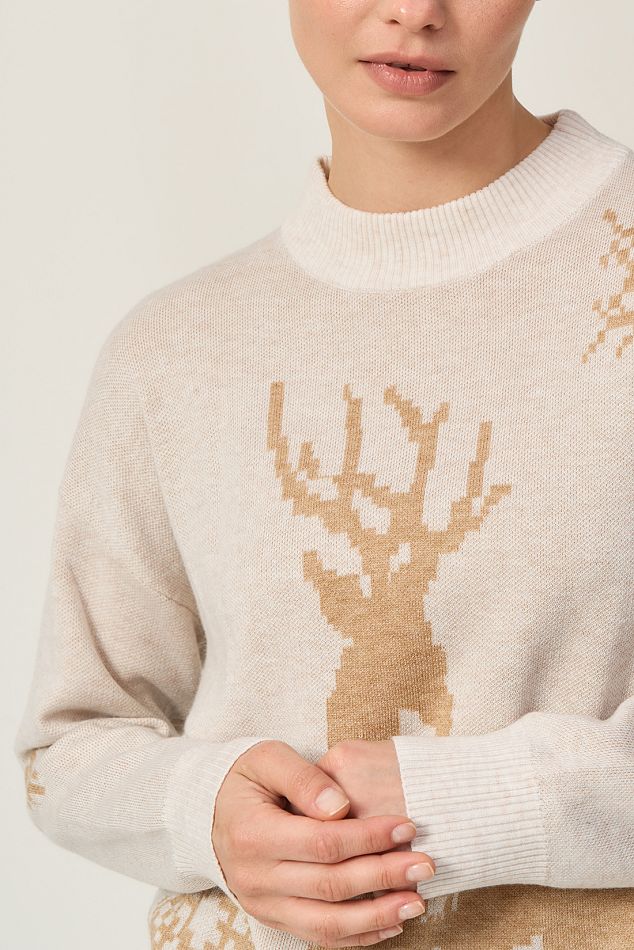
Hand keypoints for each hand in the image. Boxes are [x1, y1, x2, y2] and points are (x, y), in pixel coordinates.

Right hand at [212, 739, 431, 945]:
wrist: (207, 812)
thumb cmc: (246, 778)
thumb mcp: (267, 758)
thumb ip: (304, 777)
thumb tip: (341, 806)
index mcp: (254, 834)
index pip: (323, 843)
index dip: (369, 837)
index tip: (407, 827)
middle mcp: (256, 878)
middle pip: (331, 885)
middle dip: (385, 876)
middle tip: (427, 864)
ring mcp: (263, 904)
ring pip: (327, 923)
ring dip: (377, 917)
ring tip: (418, 902)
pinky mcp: (273, 918)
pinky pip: (318, 937)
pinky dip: (358, 936)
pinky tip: (391, 924)